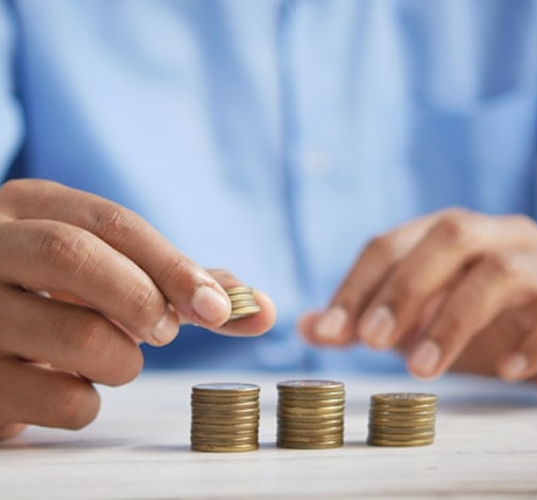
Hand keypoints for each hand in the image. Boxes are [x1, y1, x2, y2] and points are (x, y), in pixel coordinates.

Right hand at [0, 180, 274, 439]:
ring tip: (116, 358)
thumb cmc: (63, 296)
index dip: (174, 266)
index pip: (113, 223)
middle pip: (74, 256)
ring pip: (75, 335)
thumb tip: (262, 309)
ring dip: (122, 359)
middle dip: (141, 299)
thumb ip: (183, 284)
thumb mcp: (111, 271)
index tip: (218, 308)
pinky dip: (86, 402)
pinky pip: (54, 399)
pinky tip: (72, 385)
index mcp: (31, 208)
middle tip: (165, 331)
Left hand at [299, 208, 536, 388]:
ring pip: (499, 270)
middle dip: (404, 289)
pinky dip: (529, 339)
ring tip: (421, 369)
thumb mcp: (413, 326)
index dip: (357, 285)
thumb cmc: (473, 328)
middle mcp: (494, 235)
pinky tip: (503, 370)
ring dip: (453, 320)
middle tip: (371, 341)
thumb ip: (364, 322)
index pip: (391, 244)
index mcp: (446, 235)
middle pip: (448, 236)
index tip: (331, 332)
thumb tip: (307, 327)